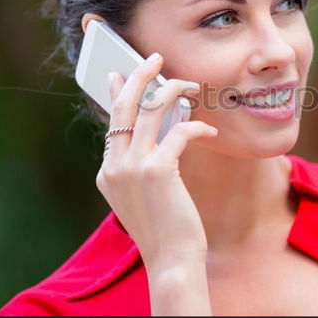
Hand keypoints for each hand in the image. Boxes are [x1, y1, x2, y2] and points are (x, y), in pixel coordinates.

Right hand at [97, 52, 216, 272]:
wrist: (170, 260)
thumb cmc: (163, 228)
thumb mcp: (143, 195)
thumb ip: (139, 165)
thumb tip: (153, 134)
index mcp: (107, 171)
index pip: (112, 122)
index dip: (118, 94)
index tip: (119, 74)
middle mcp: (114, 166)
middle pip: (123, 106)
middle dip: (138, 75)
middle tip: (154, 58)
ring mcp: (132, 168)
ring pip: (150, 110)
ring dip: (172, 91)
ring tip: (190, 84)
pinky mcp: (157, 171)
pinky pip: (178, 132)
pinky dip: (196, 126)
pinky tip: (210, 130)